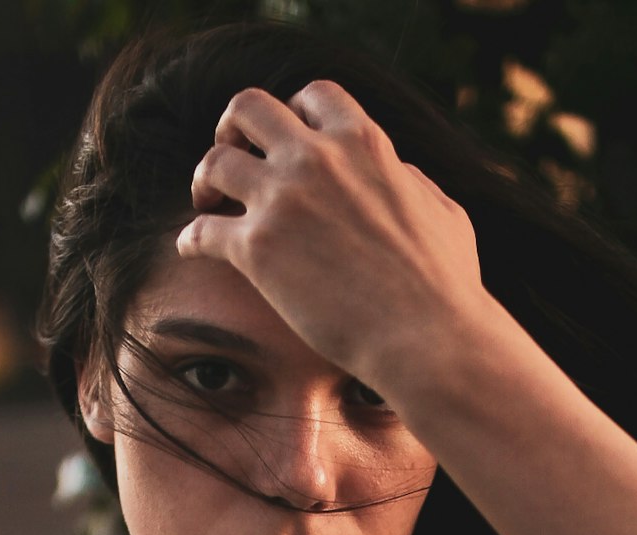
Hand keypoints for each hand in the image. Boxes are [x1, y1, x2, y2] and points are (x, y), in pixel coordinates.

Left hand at [175, 81, 484, 395]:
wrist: (425, 336)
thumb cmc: (445, 286)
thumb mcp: (444, 213)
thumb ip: (413, 184)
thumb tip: (401, 175)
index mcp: (363, 142)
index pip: (313, 96)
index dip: (292, 113)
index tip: (285, 141)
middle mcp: (316, 158)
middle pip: (249, 109)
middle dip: (234, 130)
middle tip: (233, 159)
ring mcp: (282, 200)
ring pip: (214, 163)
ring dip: (205, 181)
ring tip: (208, 205)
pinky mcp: (256, 249)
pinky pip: (201, 231)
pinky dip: (191, 239)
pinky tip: (191, 250)